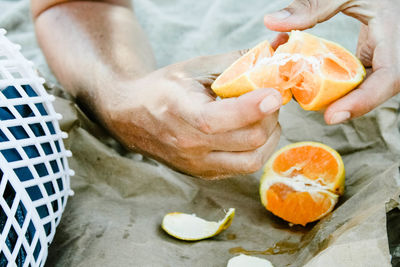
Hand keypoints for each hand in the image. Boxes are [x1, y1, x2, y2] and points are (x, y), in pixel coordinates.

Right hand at [99, 51, 282, 178]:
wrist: (131, 116)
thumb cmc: (163, 89)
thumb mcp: (193, 69)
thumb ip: (234, 62)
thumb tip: (273, 53)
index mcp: (182, 114)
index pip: (222, 119)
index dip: (254, 106)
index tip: (275, 93)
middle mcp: (189, 146)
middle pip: (249, 140)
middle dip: (269, 117)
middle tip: (270, 100)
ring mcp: (197, 165)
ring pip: (252, 161)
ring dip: (268, 138)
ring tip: (264, 118)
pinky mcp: (203, 174)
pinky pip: (241, 168)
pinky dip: (255, 150)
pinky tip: (250, 132)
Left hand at [264, 0, 399, 123]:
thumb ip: (312, 5)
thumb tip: (272, 22)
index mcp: (394, 33)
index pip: (389, 77)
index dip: (363, 100)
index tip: (332, 116)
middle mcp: (395, 47)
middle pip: (380, 88)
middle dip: (351, 104)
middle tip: (323, 115)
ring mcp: (387, 52)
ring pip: (373, 85)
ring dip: (346, 96)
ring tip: (315, 102)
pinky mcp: (376, 52)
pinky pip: (363, 75)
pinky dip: (342, 82)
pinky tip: (319, 84)